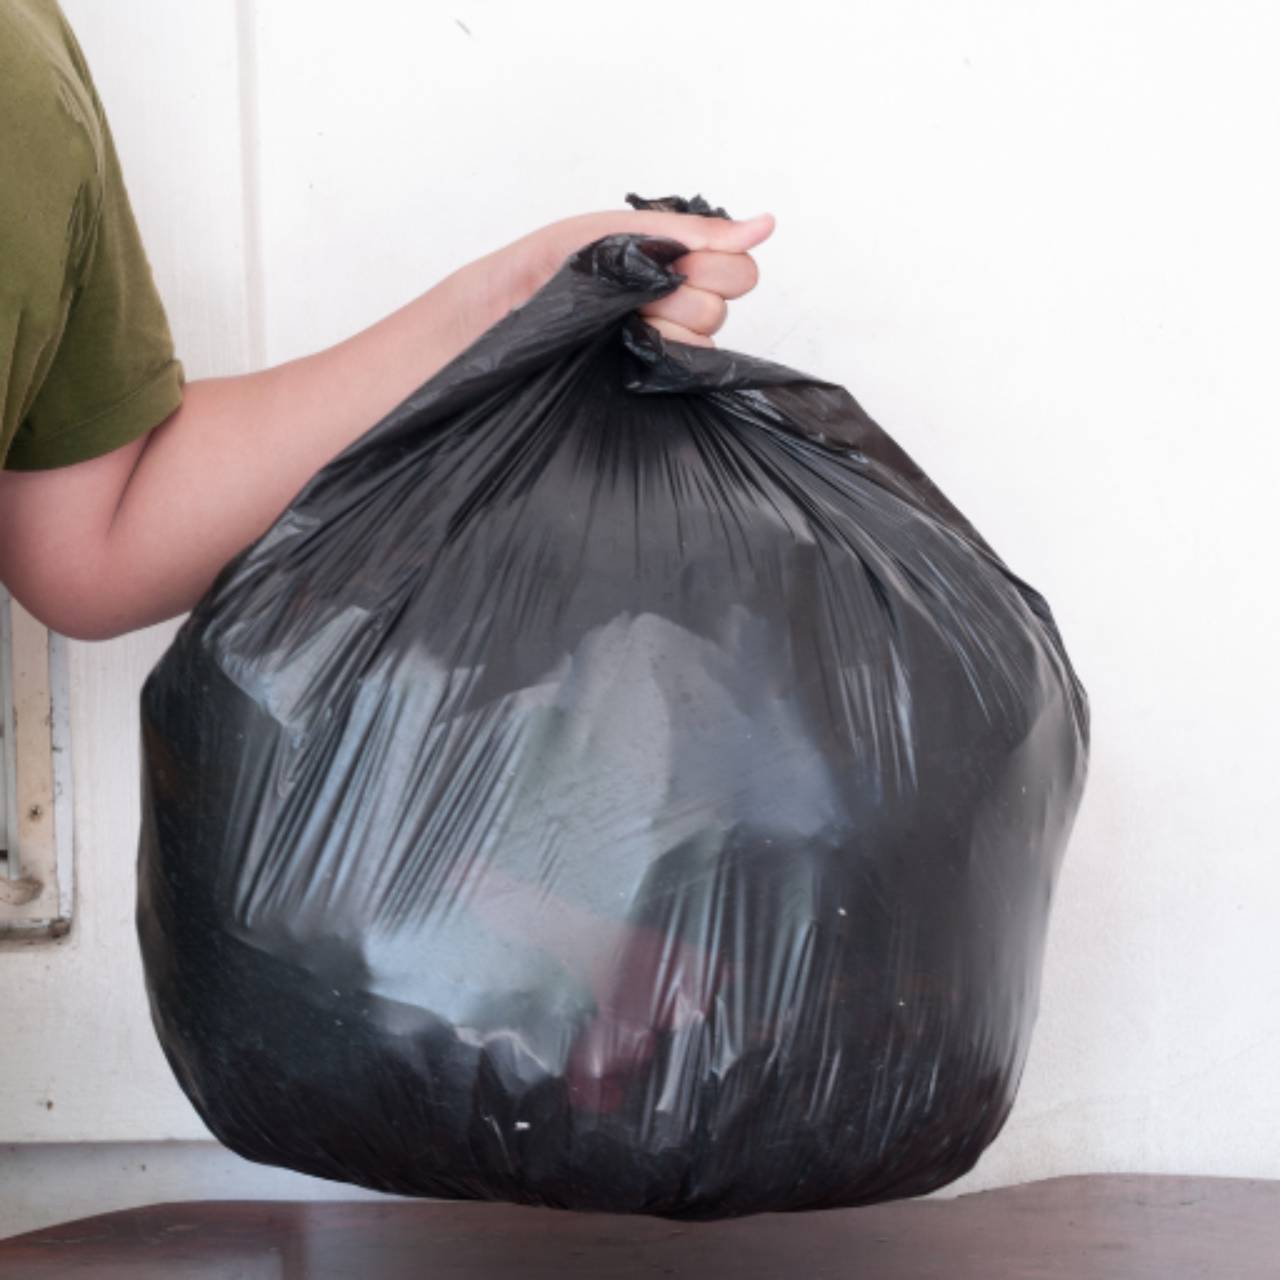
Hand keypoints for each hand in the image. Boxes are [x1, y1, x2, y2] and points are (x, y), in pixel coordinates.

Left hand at [469, 207, 775, 348]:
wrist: (499, 311)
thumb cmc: (548, 266)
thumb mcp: (619, 232)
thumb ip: (691, 230)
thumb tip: (765, 225)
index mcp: (677, 262)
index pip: (739, 267)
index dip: (708, 265)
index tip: (667, 264)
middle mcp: (680, 304)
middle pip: (727, 301)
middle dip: (685, 293)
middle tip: (641, 293)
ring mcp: (667, 344)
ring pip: (707, 337)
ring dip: (664, 325)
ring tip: (621, 321)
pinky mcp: (651, 378)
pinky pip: (685, 371)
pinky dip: (657, 354)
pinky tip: (624, 346)